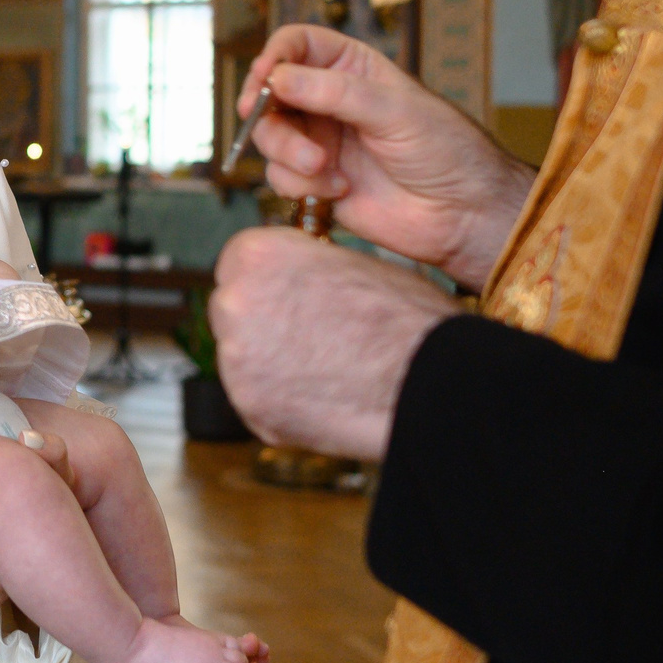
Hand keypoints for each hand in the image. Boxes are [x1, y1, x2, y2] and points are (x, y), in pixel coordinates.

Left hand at [209, 229, 456, 460]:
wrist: (427, 380)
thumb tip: (301, 277)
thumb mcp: (352, 262)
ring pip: (244, 358)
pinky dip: (283, 402)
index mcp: (257, 254)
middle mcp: (235, 302)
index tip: (291, 295)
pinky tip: (324, 396)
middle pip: (234, 310)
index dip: (271, 282)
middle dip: (263, 322)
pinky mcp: (250, 407)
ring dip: (272, 363)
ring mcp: (237, 360)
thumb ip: (309, 267)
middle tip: (310, 337)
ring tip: (326, 369)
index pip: (241, 263)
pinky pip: (258, 400)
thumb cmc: (404, 318)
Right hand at [235, 25, 535, 290]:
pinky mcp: (316, 181)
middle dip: (269, 115)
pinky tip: (340, 190)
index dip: (273, 57)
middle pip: (270, 93)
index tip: (264, 79)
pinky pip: (280, 177)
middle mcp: (329, 101)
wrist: (463, 214)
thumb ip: (334, 92)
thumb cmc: (445, 151)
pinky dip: (301, 184)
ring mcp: (320, 141)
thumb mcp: (394, 110)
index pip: (296, 45)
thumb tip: (277, 78)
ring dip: (287, 154)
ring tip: (323, 169)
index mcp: (351, 68)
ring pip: (270, 137)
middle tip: (273, 129)